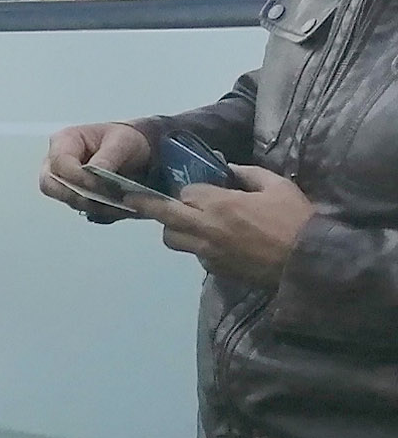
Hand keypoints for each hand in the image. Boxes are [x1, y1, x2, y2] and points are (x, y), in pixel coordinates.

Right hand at [40, 121, 151, 219]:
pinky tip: (114, 207)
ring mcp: (61, 179)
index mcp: (64, 140)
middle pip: (50, 185)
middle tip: (104, 200)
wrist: (130, 151)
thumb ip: (108, 156)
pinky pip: (77, 206)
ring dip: (89, 205)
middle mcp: (55, 161)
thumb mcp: (122, 142)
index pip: (60, 163)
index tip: (101, 186)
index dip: (78, 177)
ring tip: (116, 205)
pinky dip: (95, 209)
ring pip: (62, 198)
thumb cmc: (122, 140)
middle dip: (77, 196)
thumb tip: (96, 172)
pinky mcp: (71, 194)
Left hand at [159, 166, 314, 288]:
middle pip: (164, 215)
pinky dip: (195, 246)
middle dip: (145, 205)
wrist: (307, 261)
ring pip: (172, 239)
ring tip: (182, 222)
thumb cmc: (295, 219)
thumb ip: (248, 173)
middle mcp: (206, 228)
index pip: (185, 192)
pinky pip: (193, 254)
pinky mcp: (214, 269)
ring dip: (172, 228)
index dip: (190, 189)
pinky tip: (210, 240)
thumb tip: (228, 168)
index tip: (198, 188)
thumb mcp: (277, 186)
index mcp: (221, 204)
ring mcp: (207, 251)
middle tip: (130, 198)